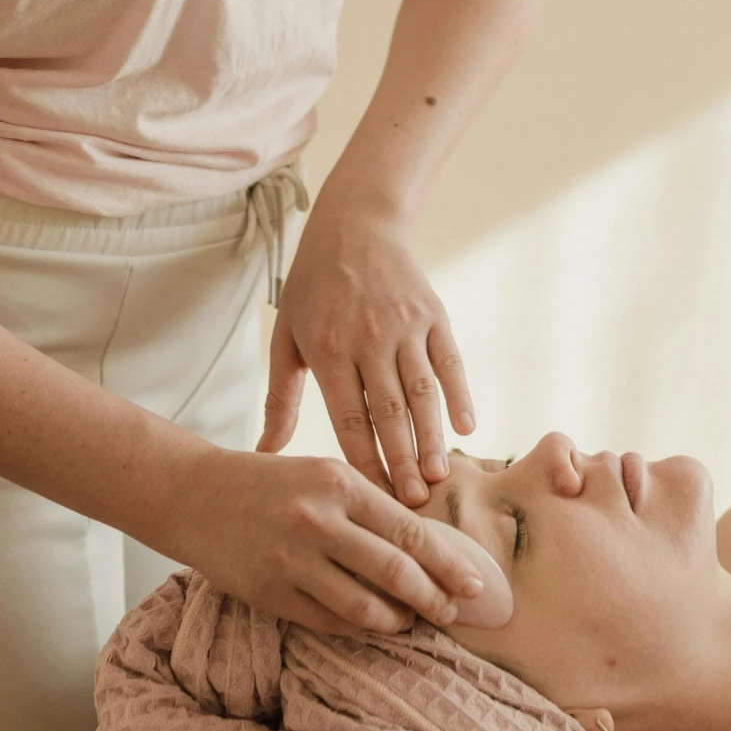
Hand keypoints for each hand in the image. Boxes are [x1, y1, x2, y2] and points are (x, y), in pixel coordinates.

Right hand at [171, 445, 485, 636]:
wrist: (194, 493)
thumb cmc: (271, 483)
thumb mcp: (323, 474)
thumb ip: (370, 505)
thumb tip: (428, 545)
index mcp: (340, 482)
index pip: (410, 531)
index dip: (449, 564)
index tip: (477, 584)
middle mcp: (319, 520)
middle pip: (396, 571)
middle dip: (434, 598)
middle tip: (453, 613)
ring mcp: (292, 559)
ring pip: (364, 605)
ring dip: (397, 620)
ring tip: (412, 623)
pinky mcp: (269, 591)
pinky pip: (329, 620)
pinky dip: (358, 628)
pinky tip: (373, 627)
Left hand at [258, 188, 474, 505]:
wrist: (356, 225)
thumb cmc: (313, 289)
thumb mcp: (286, 338)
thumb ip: (280, 399)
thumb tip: (263, 454)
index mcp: (328, 350)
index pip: (348, 419)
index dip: (363, 462)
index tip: (372, 502)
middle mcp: (369, 339)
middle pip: (389, 412)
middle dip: (401, 461)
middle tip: (412, 505)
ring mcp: (405, 326)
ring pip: (423, 392)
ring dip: (432, 437)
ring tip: (438, 478)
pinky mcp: (434, 314)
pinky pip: (450, 361)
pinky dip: (460, 395)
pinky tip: (466, 428)